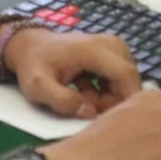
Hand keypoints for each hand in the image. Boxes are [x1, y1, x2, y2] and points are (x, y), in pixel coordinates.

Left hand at [4, 29, 140, 118]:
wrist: (31, 46)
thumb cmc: (34, 65)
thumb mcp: (37, 87)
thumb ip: (61, 100)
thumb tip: (89, 112)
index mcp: (95, 49)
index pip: (127, 77)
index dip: (122, 102)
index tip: (102, 116)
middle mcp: (111, 43)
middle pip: (129, 82)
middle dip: (112, 101)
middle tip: (85, 106)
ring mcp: (115, 45)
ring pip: (126, 82)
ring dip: (108, 96)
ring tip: (82, 95)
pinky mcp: (115, 50)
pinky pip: (122, 78)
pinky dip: (107, 89)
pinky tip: (87, 88)